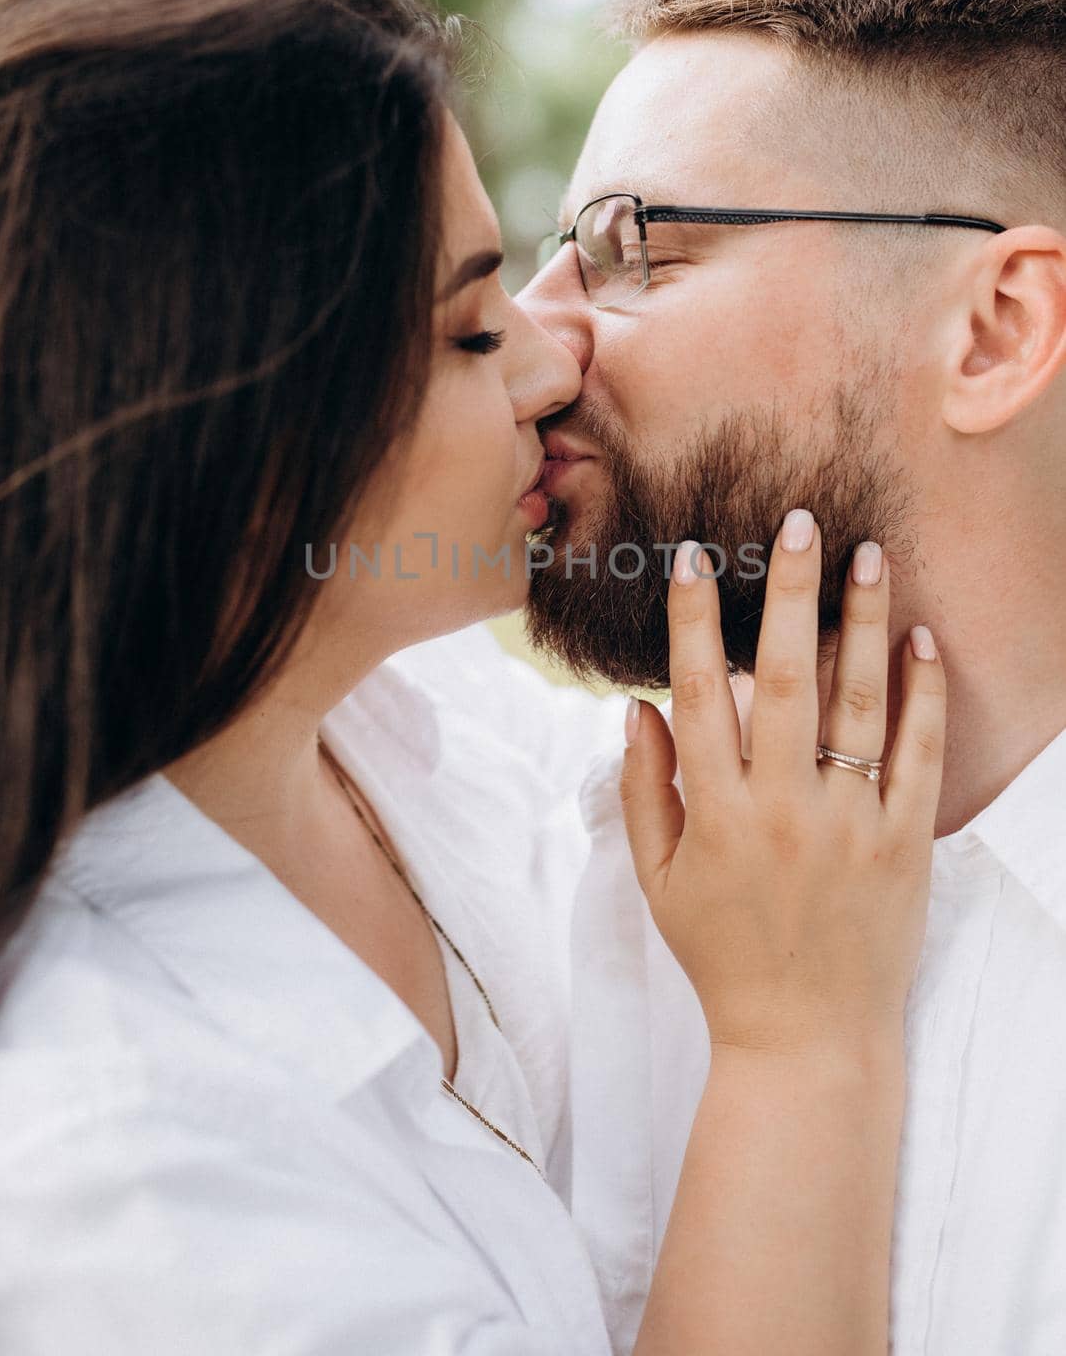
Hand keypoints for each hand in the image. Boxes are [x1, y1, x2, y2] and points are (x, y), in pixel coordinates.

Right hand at [619, 513, 945, 1055]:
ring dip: (865, 622)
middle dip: (790, 593)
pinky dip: (923, 695)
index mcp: (717, 814)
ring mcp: (852, 824)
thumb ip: (643, 791)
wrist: (805, 1040)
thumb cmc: (721, 954)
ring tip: (869, 555)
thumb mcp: (657, 881)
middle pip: (787, 679)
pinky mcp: (906, 843)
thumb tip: (638, 708)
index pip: (700, 694)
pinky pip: (919, 755)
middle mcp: (785, 808)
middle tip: (800, 522)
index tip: (693, 558)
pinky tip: (921, 640)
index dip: (694, 621)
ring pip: (860, 703)